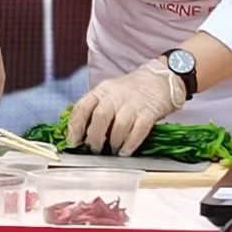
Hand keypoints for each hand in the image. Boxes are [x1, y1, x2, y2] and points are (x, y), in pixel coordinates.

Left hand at [67, 60, 185, 156]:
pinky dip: (130, 144)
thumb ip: (96, 109)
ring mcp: (133, 104)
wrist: (159, 80)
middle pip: (100, 116)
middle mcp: (116, 95)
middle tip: (94, 149)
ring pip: (119, 125)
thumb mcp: (109, 93)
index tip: (72, 141)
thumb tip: (80, 132)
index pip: (83, 106)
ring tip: (112, 151)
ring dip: (113, 142)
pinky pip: (138, 130)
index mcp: (102, 90)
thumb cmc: (130, 91)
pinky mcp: (149, 112)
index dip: (75, 126)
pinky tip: (125, 151)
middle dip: (94, 137)